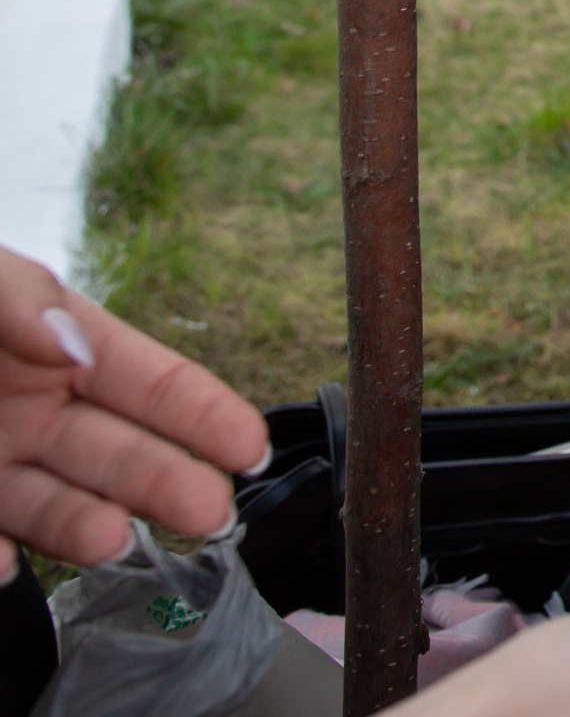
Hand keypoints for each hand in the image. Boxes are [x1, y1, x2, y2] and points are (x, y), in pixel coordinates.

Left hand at [0, 245, 270, 579]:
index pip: (152, 383)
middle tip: (210, 513)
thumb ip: (18, 299)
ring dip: (86, 526)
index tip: (250, 446)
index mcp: (55, 345)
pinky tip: (2, 564)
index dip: (205, 413)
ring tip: (111, 539)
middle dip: (170, 482)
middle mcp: (31, 408)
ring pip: (52, 505)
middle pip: (117, 453)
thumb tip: (78, 347)